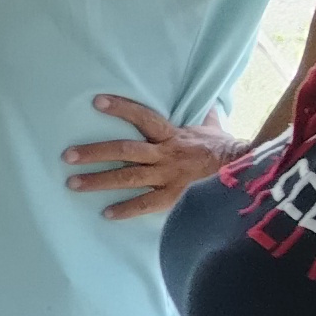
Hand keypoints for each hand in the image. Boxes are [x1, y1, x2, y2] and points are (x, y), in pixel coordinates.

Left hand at [63, 94, 236, 219]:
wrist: (248, 175)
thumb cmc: (227, 151)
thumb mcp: (213, 128)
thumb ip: (203, 116)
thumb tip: (207, 102)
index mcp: (173, 134)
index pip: (143, 116)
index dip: (121, 108)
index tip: (96, 102)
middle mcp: (166, 155)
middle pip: (125, 151)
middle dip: (94, 153)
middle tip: (68, 155)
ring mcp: (169, 178)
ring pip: (128, 178)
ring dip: (98, 181)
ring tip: (73, 182)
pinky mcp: (175, 199)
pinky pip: (146, 205)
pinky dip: (126, 210)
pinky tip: (105, 214)